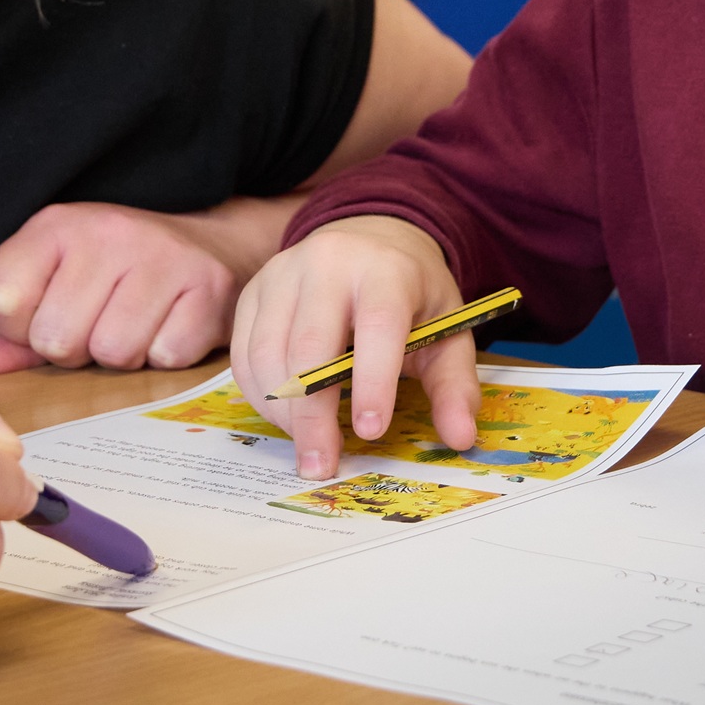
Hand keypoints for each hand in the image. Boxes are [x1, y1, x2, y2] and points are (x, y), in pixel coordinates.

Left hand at [0, 198, 297, 373]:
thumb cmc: (119, 274)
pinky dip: (166, 356)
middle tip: (100, 325)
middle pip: (56, 339)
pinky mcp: (208, 286)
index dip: (20, 327)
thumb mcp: (58, 279)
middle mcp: (107, 231)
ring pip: (113, 352)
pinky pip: (166, 356)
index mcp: (56, 225)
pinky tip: (171, 327)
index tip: (49, 313)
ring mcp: (162, 256)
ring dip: (123, 356)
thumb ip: (12, 329)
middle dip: (76, 350)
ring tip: (136, 326)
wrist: (213, 246)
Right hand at [232, 216, 479, 479]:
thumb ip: (454, 384)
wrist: (369, 240)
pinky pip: (244, 352)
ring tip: (308, 445)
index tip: (371, 431)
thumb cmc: (411, 294)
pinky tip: (286, 418)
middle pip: (309, 344)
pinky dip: (260, 395)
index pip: (377, 323)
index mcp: (386, 269)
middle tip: (322, 465)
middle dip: (313, 414)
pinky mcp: (254, 290)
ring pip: (267, 351)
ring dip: (283, 411)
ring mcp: (283, 273)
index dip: (372, 380)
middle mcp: (328, 262)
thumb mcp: (447, 330)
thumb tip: (461, 437)